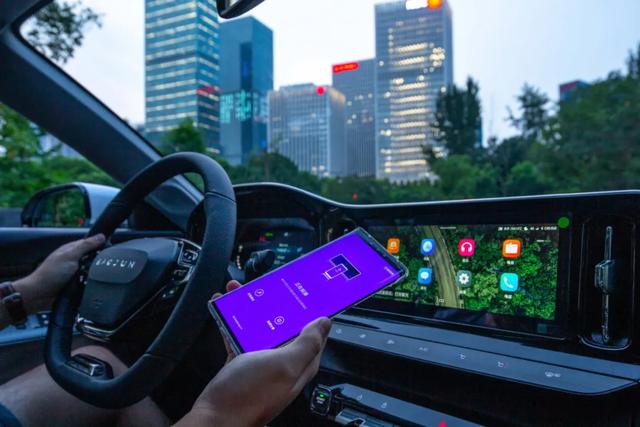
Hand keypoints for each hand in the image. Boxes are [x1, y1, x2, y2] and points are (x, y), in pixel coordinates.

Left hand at [14, 234, 105, 312]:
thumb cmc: (50, 274)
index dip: (101, 244)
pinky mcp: (77, 284)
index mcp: (71, 250)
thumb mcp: (70, 256)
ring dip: (96, 274)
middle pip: (93, 257)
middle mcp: (74, 260)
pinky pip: (90, 282)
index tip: (111, 247)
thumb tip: (101, 236)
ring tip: (97, 276)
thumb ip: (86, 246)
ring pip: (93, 270)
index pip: (91, 242)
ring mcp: (75, 273)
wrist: (39, 295)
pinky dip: (92, 283)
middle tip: (104, 264)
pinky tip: (93, 285)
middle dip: (99, 261)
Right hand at [176, 278, 330, 426]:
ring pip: (261, 327)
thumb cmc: (249, 396)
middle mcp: (283, 362)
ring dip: (251, 309)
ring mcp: (262, 363)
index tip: (305, 289)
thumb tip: (325, 322)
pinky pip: (240, 336)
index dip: (311, 309)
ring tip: (238, 292)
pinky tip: (223, 309)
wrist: (215, 419)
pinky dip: (232, 321)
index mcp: (300, 362)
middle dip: (276, 302)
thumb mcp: (285, 365)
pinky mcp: (241, 364)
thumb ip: (307, 344)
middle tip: (266, 285)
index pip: (313, 330)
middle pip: (284, 324)